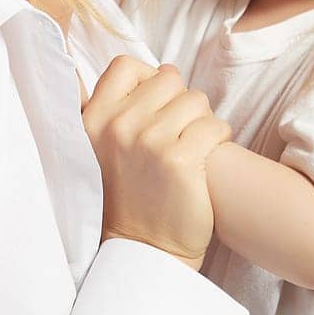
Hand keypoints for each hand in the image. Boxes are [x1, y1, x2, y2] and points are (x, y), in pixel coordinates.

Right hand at [81, 56, 229, 270]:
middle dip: (179, 101)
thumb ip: (111, 109)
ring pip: (196, 100)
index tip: (155, 103)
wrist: (144, 249)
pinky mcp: (181, 160)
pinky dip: (219, 138)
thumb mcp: (98, 149)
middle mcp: (118, 126)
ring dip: (202, 120)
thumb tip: (151, 67)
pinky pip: (216, 126)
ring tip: (193, 144)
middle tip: (179, 129)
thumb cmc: (128, 196)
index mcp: (93, 119)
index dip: (148, 78)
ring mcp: (150, 142)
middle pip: (168, 78)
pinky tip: (208, 156)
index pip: (125, 66)